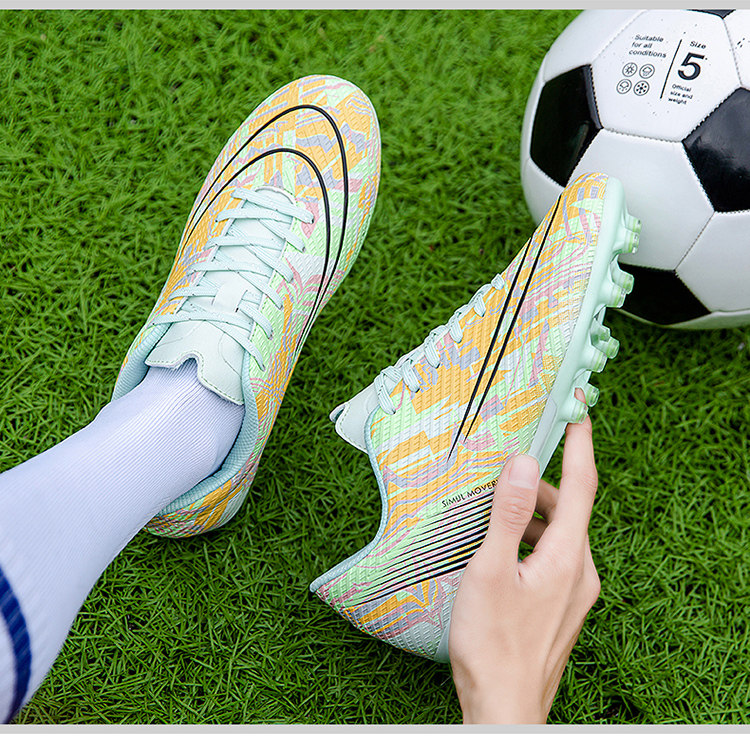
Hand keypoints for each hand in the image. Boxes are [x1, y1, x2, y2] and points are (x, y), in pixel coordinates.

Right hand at [449, 407, 600, 723]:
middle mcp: (581, 571)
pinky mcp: (562, 606)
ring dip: (532, 516)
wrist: (504, 708)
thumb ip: (509, 515)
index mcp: (568, 557)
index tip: (578, 409)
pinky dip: (531, 542)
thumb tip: (525, 464)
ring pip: (559, 535)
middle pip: (569, 509)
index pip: (582, 484)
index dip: (580, 443)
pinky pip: (553, 558)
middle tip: (508, 469)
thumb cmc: (492, 644)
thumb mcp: (491, 571)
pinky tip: (499, 553)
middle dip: (541, 484)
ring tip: (493, 515)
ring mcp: (574, 592)